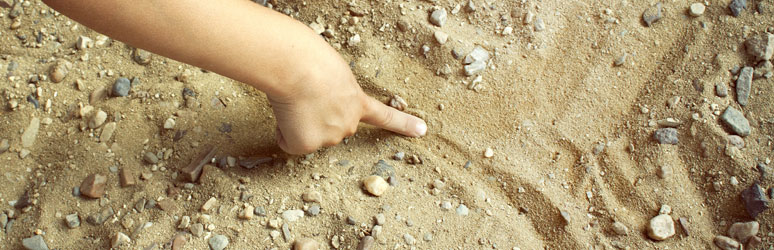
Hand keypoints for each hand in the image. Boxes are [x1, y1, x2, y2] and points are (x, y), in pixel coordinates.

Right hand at [269, 47, 426, 153]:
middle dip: (314, 117)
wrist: (299, 68)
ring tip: (295, 99)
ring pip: (306, 136)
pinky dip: (283, 130)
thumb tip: (309, 102)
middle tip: (305, 94)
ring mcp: (330, 137)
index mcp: (358, 101)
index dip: (403, 124)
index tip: (422, 130)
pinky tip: (286, 112)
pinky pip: (288, 142)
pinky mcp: (307, 145)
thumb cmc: (311, 59)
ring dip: (296, 121)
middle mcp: (348, 125)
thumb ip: (332, 92)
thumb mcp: (333, 73)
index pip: (385, 116)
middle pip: (327, 129)